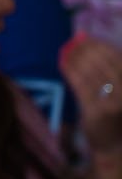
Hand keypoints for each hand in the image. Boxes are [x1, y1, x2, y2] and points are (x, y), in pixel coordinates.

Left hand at [62, 35, 121, 154]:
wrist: (113, 143)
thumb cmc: (114, 109)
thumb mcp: (117, 85)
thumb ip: (104, 63)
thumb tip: (82, 35)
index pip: (118, 57)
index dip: (100, 44)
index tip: (84, 37)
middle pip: (104, 63)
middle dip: (86, 50)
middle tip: (73, 43)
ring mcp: (114, 103)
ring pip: (91, 73)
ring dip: (76, 58)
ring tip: (67, 51)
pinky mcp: (97, 111)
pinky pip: (80, 86)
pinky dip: (70, 71)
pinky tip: (63, 63)